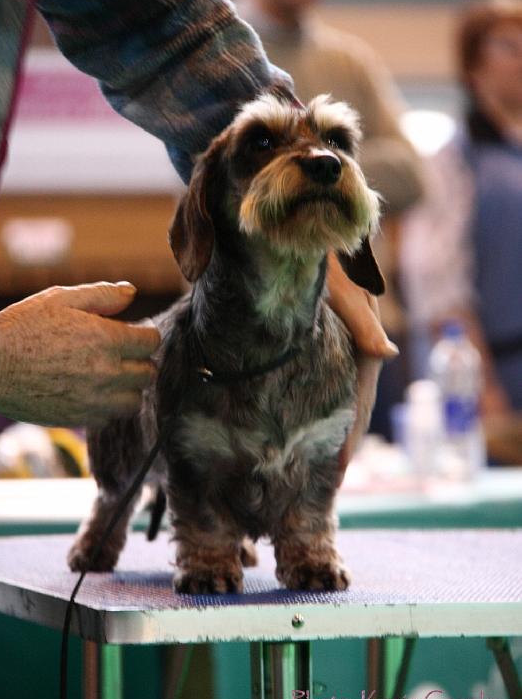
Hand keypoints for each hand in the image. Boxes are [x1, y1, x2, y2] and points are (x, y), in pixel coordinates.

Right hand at [0, 282, 159, 427]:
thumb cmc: (22, 327)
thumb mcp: (60, 299)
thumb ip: (102, 295)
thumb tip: (132, 291)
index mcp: (105, 338)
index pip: (151, 342)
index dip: (144, 336)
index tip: (133, 334)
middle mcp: (105, 371)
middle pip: (148, 373)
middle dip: (140, 361)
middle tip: (122, 355)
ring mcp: (93, 398)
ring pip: (134, 400)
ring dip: (128, 388)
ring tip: (110, 377)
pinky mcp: (79, 418)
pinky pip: (110, 418)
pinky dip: (107, 407)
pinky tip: (91, 392)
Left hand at [326, 253, 396, 484]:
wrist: (311, 227)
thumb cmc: (325, 255)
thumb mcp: (339, 288)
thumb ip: (362, 321)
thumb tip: (387, 355)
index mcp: (362, 337)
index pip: (360, 395)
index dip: (352, 432)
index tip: (340, 466)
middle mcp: (358, 342)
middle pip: (355, 398)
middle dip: (346, 435)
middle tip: (334, 471)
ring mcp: (347, 340)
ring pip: (346, 387)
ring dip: (341, 418)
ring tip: (330, 452)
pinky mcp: (334, 333)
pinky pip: (336, 372)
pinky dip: (333, 394)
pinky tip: (324, 408)